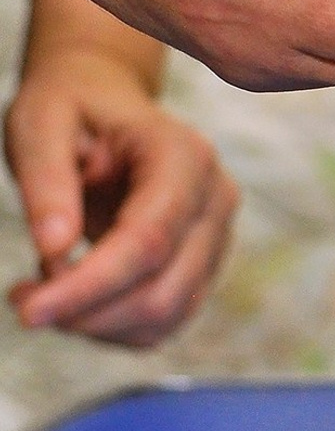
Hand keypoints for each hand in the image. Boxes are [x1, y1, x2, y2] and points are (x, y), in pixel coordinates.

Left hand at [5, 49, 236, 346]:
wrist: (106, 104)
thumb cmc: (72, 109)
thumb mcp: (40, 125)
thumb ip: (47, 181)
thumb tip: (54, 248)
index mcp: (184, 157)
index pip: (147, 241)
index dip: (90, 284)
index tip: (28, 312)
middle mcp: (216, 199)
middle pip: (162, 290)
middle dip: (86, 313)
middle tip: (21, 298)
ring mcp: (218, 235)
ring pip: (166, 315)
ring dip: (96, 324)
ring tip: (42, 291)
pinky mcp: (205, 263)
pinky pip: (164, 320)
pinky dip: (112, 326)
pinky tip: (76, 296)